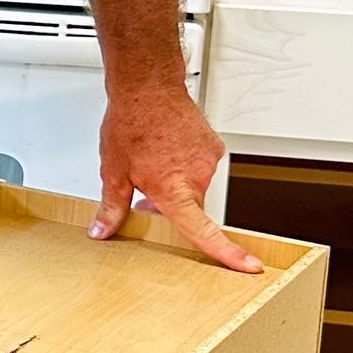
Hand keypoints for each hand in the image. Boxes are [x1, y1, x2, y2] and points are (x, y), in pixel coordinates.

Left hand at [92, 80, 261, 273]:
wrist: (148, 86)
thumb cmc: (132, 123)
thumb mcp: (113, 171)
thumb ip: (111, 207)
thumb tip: (102, 230)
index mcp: (174, 190)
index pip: (203, 231)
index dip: (227, 253)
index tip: (249, 266)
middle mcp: (197, 177)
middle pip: (192, 210)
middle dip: (173, 207)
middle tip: (146, 192)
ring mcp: (209, 161)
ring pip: (197, 187)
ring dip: (179, 183)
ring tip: (155, 160)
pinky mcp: (215, 147)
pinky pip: (202, 167)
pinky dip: (187, 165)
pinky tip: (168, 150)